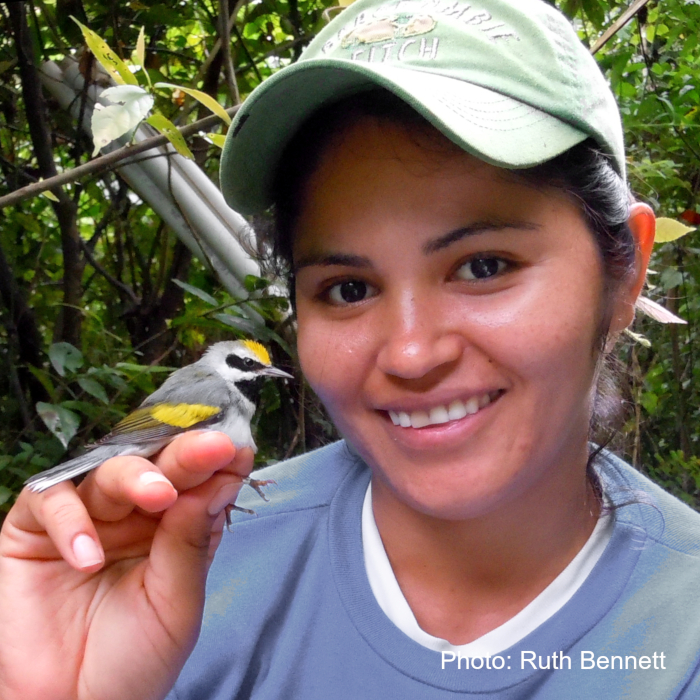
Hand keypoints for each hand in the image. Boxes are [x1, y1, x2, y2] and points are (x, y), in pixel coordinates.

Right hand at [0, 432, 252, 699]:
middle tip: (212, 448)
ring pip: (108, 472)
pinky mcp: (34, 533)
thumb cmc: (132, 661)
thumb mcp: (176, 604)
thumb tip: (217, 480)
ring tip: (159, 496)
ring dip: (135, 477)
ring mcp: (86, 519)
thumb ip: (190, 543)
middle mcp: (132, 516)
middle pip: (158, 467)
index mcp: (175, 528)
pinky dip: (69, 521)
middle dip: (186, 455)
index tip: (239, 447)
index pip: (198, 481)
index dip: (217, 462)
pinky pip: (48, 502)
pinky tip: (89, 557)